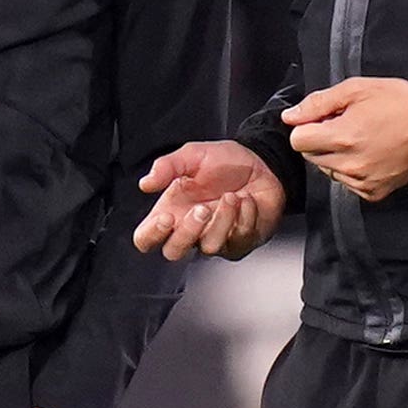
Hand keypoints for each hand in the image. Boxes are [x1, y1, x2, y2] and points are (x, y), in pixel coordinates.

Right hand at [134, 140, 287, 260]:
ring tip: (231, 196)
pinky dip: (245, 216)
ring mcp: (216, 239)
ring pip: (209, 247)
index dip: (152, 235)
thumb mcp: (193, 156)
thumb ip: (167, 166)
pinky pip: (239, 240)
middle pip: (173, 252)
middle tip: (202, 208)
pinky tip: (247, 200)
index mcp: (171, 211)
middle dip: (187, 231)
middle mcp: (191, 230)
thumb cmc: (225, 162)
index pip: (146, 238)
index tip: (166, 217)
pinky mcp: (241, 242)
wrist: (262, 163)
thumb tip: (145, 183)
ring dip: (222, 220)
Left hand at [286, 78, 407, 201]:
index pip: (297, 141)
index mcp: (343, 136)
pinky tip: (371, 154)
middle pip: (311, 156)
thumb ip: (318, 103)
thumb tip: (290, 117)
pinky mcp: (374, 193)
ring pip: (328, 171)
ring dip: (337, 157)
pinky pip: (347, 184)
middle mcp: (350, 164)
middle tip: (347, 126)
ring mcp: (362, 182)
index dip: (308, 127)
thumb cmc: (398, 101)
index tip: (325, 119)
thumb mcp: (357, 89)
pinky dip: (353, 170)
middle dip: (321, 141)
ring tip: (362, 139)